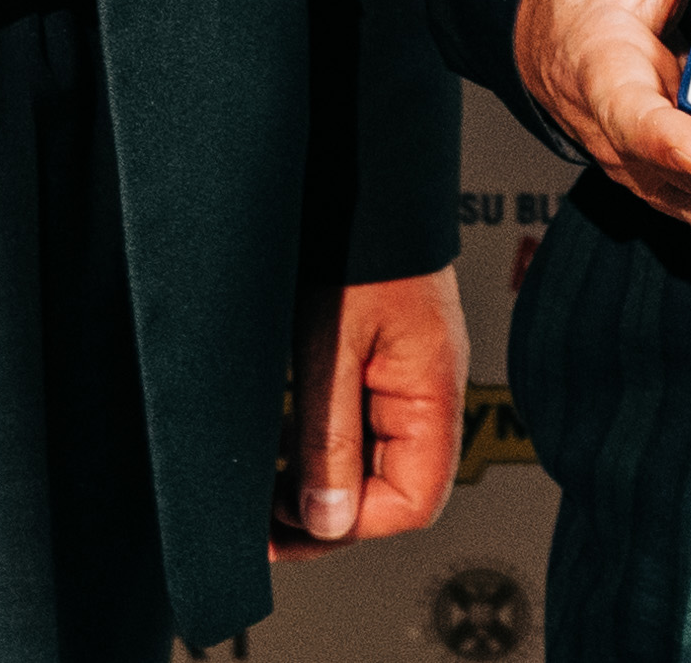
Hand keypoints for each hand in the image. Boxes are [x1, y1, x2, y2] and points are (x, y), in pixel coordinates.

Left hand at [274, 267, 467, 557]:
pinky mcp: (379, 350)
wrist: (356, 162)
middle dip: (327, 512)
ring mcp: (405, 369)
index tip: (288, 528)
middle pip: (392, 485)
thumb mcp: (326, 345)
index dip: (352, 527)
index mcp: (430, 388)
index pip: (412, 499)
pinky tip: (279, 447)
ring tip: (260, 495)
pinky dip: (319, 443)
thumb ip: (328, 437)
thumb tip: (329, 523)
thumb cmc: (351, 238)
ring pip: (371, 455)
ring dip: (319, 481)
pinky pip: (358, 418)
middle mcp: (427, 385)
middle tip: (261, 526)